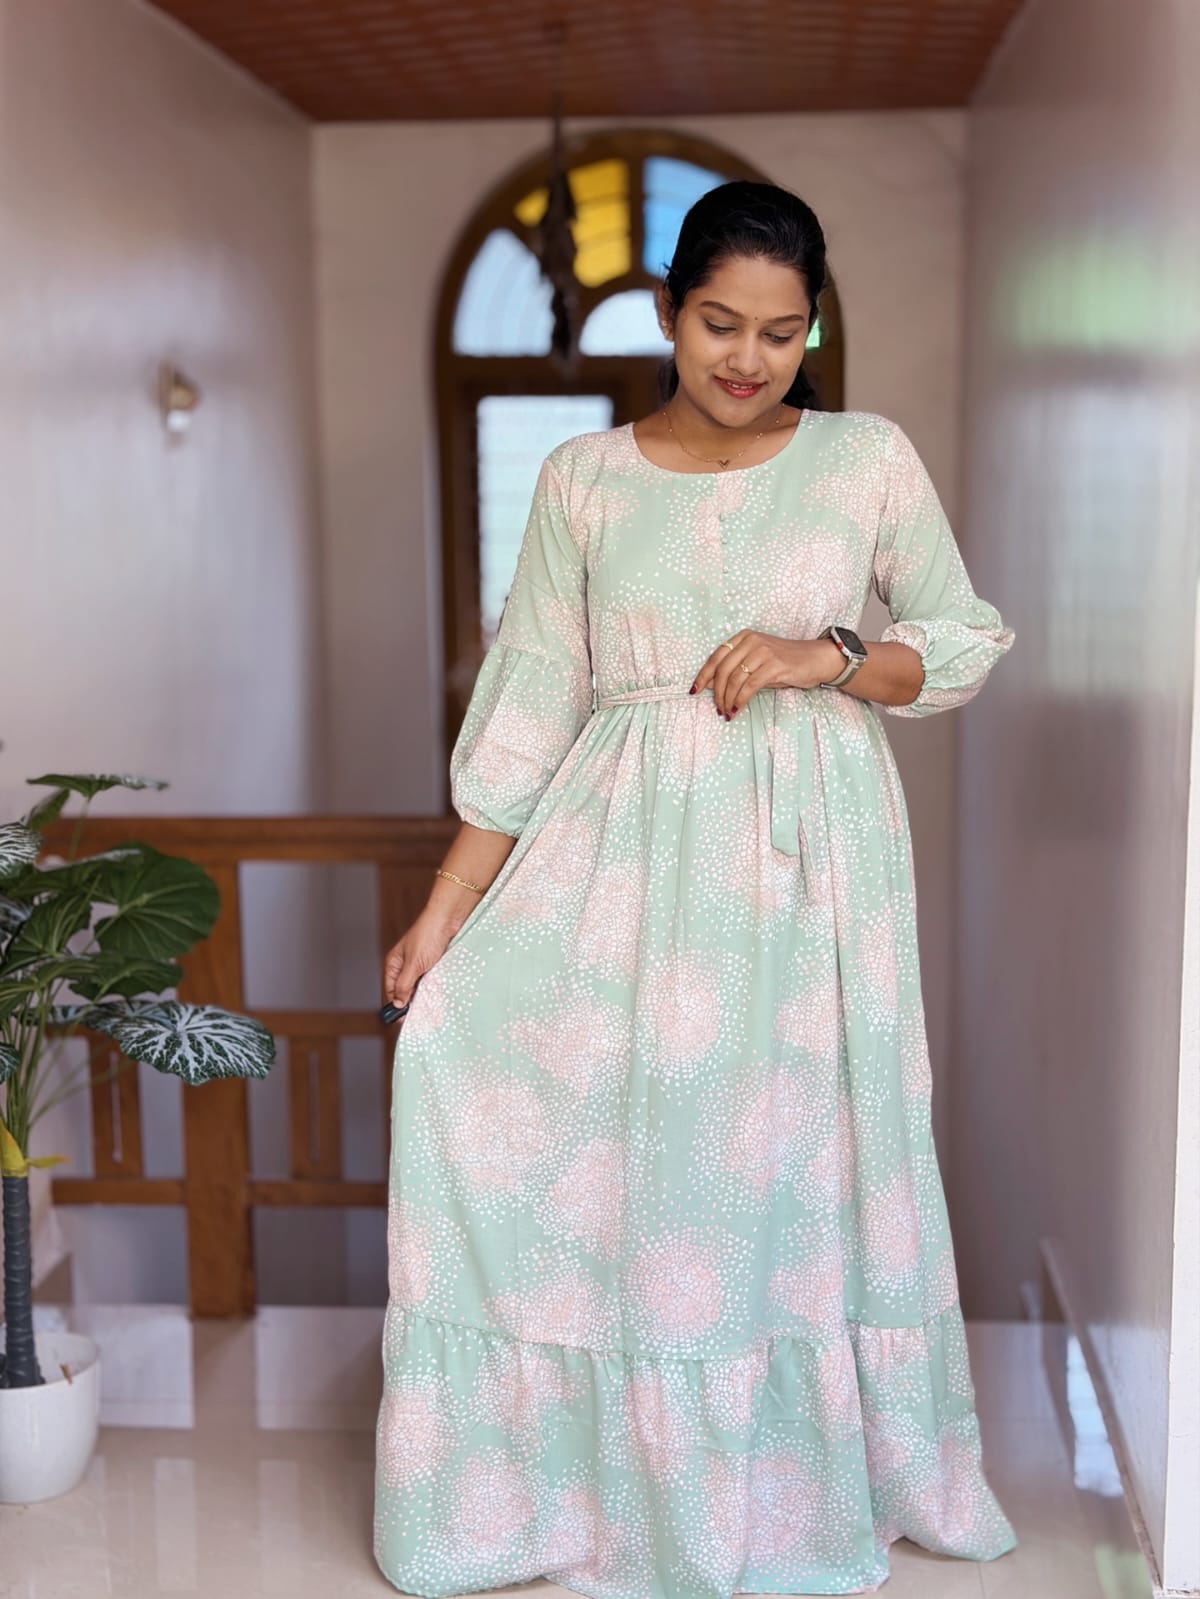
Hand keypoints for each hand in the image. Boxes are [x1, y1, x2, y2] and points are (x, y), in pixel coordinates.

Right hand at [382, 908, 460, 1010]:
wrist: (449, 918)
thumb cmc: (428, 936)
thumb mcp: (414, 964)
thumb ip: (404, 985)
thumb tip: (398, 1004)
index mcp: (394, 964)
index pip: (390, 992)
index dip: (396, 1007)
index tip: (405, 1021)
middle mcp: (405, 966)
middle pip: (404, 992)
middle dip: (411, 1004)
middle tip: (420, 1018)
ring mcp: (420, 965)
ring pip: (418, 988)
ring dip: (424, 997)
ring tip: (430, 1009)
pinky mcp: (433, 964)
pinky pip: (431, 981)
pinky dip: (433, 989)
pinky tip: (439, 996)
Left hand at [692, 630, 841, 717]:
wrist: (815, 659)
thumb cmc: (785, 663)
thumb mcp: (758, 661)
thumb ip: (737, 669)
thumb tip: (712, 687)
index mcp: (744, 637)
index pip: (716, 656)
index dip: (703, 675)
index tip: (694, 691)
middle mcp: (751, 641)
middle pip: (722, 669)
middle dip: (716, 693)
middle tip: (717, 708)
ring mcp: (763, 652)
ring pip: (734, 680)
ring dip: (727, 700)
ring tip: (727, 712)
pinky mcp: (774, 665)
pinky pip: (749, 686)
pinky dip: (740, 701)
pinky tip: (737, 710)